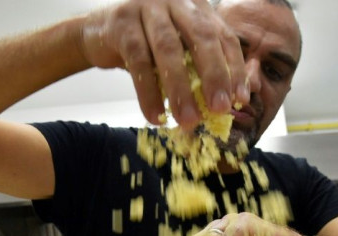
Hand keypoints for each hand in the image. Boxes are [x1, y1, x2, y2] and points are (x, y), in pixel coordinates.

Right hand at [80, 0, 249, 128]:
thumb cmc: (146, 45)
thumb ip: (198, 66)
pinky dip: (149, 93)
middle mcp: (175, 0)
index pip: (223, 36)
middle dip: (214, 75)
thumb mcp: (178, 49)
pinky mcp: (122, 22)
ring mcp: (147, 7)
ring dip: (181, 89)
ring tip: (188, 120)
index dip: (234, 69)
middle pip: (201, 37)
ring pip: (169, 49)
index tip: (239, 100)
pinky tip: (155, 117)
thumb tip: (225, 106)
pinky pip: (138, 61)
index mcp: (197, 6)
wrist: (98, 33)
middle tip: (220, 109)